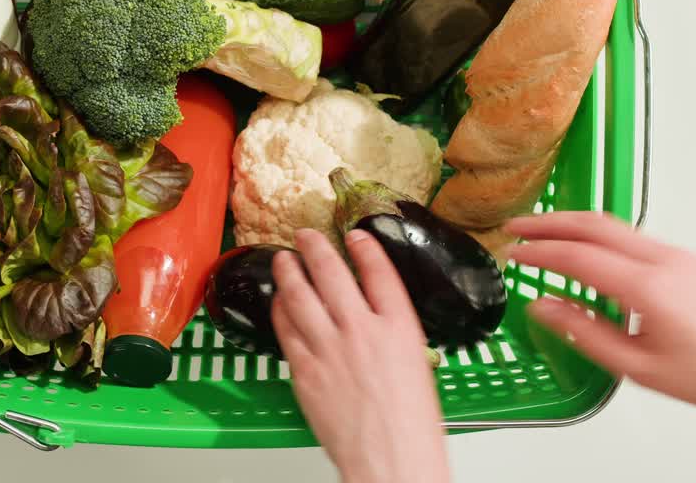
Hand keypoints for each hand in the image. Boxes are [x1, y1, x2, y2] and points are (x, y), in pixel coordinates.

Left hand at [271, 228, 449, 482]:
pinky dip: (280, 309)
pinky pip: (286, 329)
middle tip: (306, 235)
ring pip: (300, 296)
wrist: (390, 460)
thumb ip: (393, 337)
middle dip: (316, 248)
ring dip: (289, 271)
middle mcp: (362, 329)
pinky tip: (279, 301)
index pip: (379, 272)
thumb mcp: (417, 366)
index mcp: (399, 327)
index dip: (365, 248)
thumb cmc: (410, 425)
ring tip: (283, 259)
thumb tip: (375, 322)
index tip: (355, 235)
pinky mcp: (305, 369)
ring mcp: (329, 348)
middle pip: (333, 274)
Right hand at [507, 211, 695, 467]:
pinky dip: (599, 235)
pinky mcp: (685, 258)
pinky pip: (633, 236)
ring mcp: (678, 255)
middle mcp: (665, 261)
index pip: (580, 256)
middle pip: (595, 225)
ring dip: (574, 224)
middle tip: (517, 226)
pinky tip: (584, 248)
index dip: (541, 252)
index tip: (514, 253)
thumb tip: (544, 308)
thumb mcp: (635, 366)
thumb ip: (584, 332)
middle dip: (550, 222)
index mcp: (650, 287)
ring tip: (543, 233)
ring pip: (614, 225)